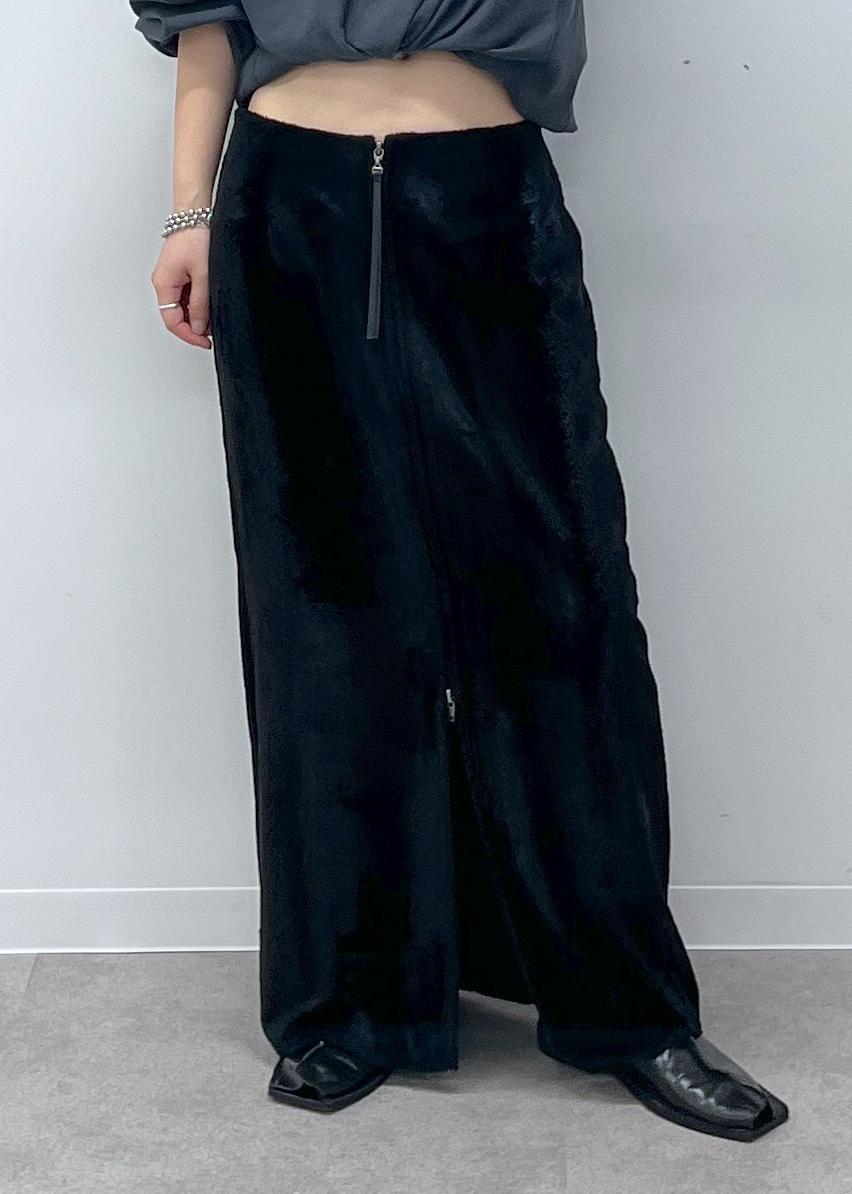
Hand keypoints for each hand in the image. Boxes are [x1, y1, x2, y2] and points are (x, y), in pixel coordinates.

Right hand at [150, 226, 211, 348]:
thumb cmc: (196, 236)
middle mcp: (164, 283)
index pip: (172, 321)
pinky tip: (211, 302)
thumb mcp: (203, 275)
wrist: (195, 213)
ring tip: (214, 314)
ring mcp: (172, 278)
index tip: (205, 342)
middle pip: (176, 316)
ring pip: (182, 307)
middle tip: (213, 331)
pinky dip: (198, 303)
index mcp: (164, 284)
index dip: (189, 335)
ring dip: (197, 315)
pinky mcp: (180, 273)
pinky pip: (186, 296)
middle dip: (194, 326)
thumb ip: (200, 304)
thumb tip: (198, 326)